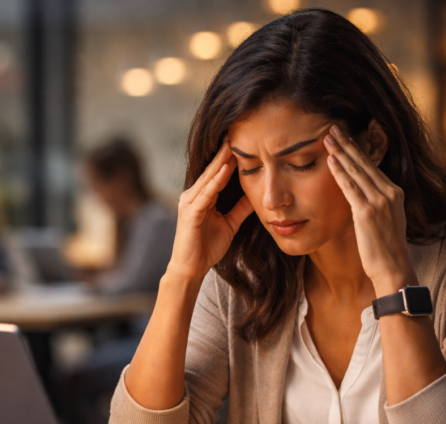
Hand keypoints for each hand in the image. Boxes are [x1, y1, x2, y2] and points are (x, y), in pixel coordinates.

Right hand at [167, 141, 254, 281]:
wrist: (191, 269)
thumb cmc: (207, 248)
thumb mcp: (230, 224)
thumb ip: (240, 209)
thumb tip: (256, 195)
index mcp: (201, 197)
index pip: (217, 173)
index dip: (229, 158)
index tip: (243, 142)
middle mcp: (192, 196)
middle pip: (212, 170)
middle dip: (224, 153)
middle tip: (237, 133)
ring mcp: (189, 203)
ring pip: (208, 178)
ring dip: (221, 162)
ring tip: (233, 145)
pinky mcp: (190, 213)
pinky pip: (206, 194)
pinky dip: (216, 181)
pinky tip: (226, 170)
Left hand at [324, 125, 416, 296]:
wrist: (393, 269)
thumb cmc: (386, 250)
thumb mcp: (387, 221)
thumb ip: (377, 205)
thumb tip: (363, 199)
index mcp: (395, 193)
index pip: (372, 166)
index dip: (357, 150)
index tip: (345, 138)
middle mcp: (389, 193)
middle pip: (364, 162)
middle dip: (347, 143)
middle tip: (333, 128)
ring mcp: (379, 201)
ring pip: (356, 171)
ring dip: (340, 152)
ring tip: (327, 137)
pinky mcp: (367, 212)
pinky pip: (350, 187)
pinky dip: (339, 172)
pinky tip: (330, 160)